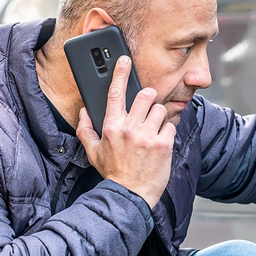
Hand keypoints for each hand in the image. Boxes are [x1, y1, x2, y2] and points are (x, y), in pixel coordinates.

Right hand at [76, 56, 173, 206]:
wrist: (130, 195)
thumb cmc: (113, 173)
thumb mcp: (92, 152)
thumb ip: (85, 129)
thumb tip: (84, 112)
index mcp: (112, 127)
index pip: (115, 93)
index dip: (120, 73)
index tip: (124, 60)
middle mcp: (130, 128)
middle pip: (146, 95)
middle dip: (148, 98)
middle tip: (147, 108)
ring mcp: (148, 136)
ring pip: (161, 109)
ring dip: (159, 116)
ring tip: (153, 129)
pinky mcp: (164, 145)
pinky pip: (171, 126)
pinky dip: (168, 132)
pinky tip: (161, 142)